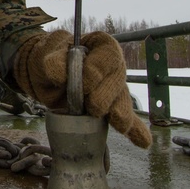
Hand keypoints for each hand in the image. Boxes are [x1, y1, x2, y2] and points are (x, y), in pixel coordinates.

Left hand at [12, 30, 151, 147]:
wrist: (46, 75)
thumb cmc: (52, 58)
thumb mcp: (48, 55)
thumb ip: (54, 61)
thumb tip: (59, 73)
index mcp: (101, 46)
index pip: (108, 55)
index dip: (99, 70)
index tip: (86, 82)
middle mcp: (113, 67)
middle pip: (118, 80)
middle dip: (107, 96)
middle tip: (94, 107)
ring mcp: (114, 89)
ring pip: (122, 101)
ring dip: (121, 114)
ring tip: (121, 125)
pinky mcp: (110, 108)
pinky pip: (125, 118)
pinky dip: (135, 130)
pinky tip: (143, 141)